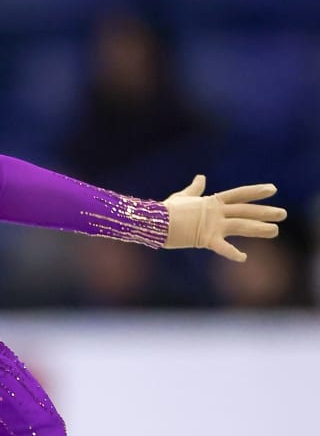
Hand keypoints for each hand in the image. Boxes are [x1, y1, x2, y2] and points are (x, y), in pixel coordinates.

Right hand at [163, 175, 286, 261]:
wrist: (153, 220)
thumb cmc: (165, 210)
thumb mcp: (182, 197)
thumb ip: (194, 189)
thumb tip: (201, 178)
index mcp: (212, 202)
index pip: (239, 194)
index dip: (256, 191)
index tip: (272, 189)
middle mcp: (216, 212)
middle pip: (245, 211)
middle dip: (265, 212)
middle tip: (283, 214)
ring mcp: (212, 225)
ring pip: (240, 225)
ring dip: (258, 228)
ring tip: (275, 231)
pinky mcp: (205, 238)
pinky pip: (221, 247)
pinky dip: (232, 253)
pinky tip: (244, 258)